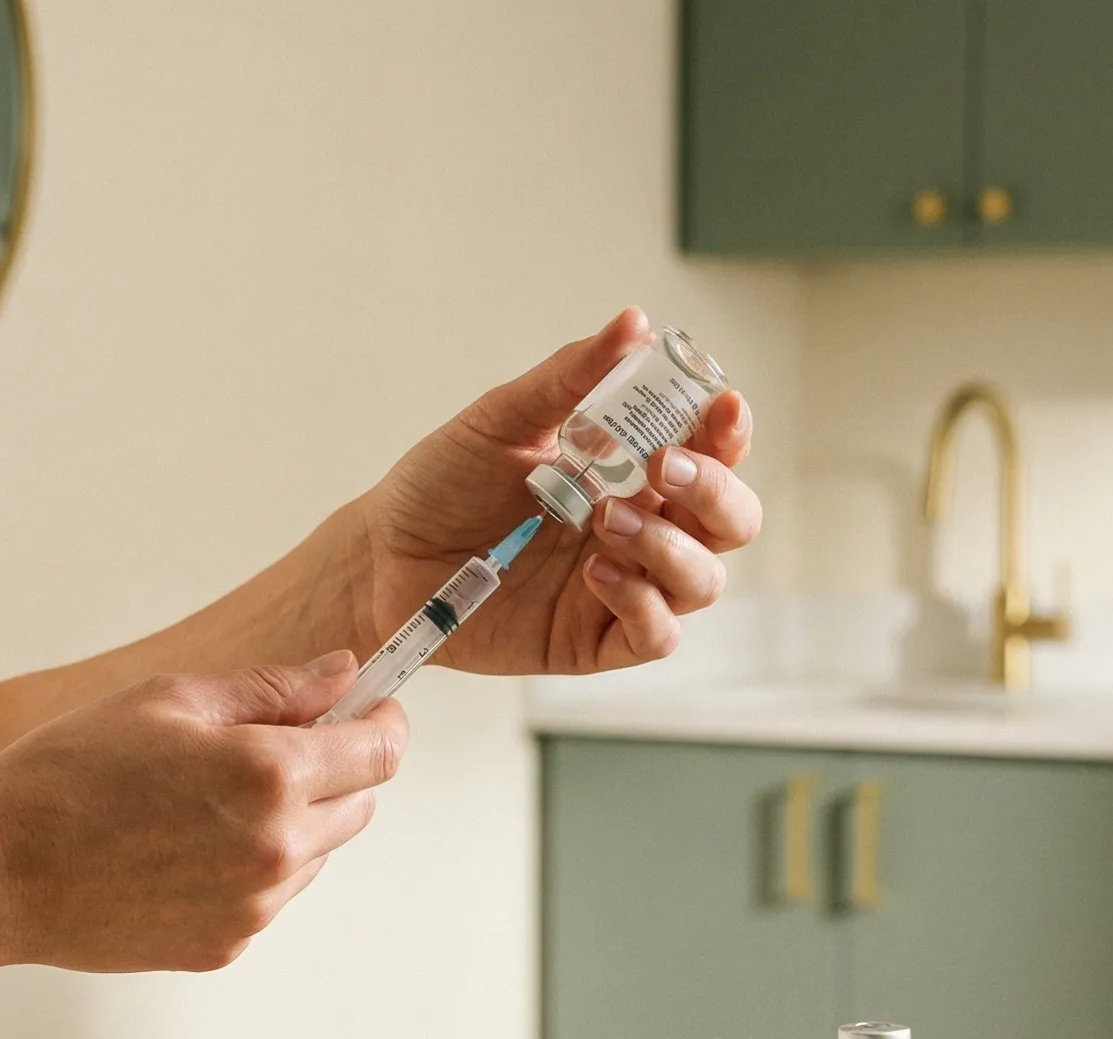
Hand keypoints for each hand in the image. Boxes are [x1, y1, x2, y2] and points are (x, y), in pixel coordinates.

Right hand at [0, 652, 405, 971]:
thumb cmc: (68, 773)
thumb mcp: (170, 700)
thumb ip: (273, 689)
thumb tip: (344, 674)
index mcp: (270, 774)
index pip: (379, 751)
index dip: (382, 722)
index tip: (371, 709)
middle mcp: (276, 848)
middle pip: (360, 805)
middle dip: (336, 770)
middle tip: (272, 746)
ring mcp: (254, 906)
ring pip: (315, 855)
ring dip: (290, 822)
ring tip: (202, 803)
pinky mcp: (226, 945)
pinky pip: (268, 897)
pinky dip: (248, 869)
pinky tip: (180, 849)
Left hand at [349, 308, 761, 673]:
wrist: (382, 554)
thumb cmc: (442, 484)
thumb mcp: (502, 419)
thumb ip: (570, 378)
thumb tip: (632, 324)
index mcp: (631, 469)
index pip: (711, 452)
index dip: (729, 434)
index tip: (721, 408)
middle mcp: (641, 527)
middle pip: (730, 522)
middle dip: (713, 493)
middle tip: (659, 469)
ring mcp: (622, 587)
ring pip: (702, 581)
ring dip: (670, 548)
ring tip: (605, 521)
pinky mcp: (592, 641)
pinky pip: (656, 636)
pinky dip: (642, 604)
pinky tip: (597, 572)